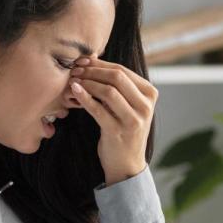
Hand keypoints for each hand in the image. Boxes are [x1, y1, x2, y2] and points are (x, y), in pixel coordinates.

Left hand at [69, 57, 157, 184]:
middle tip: (75, 70)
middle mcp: (145, 106)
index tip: (82, 61)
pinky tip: (74, 91)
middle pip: (117, 77)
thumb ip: (117, 85)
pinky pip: (98, 109)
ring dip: (87, 83)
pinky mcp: (118, 131)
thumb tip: (93, 58)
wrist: (127, 164)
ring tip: (73, 81)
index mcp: (150, 94)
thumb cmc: (124, 130)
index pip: (123, 70)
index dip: (100, 64)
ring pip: (108, 91)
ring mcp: (133, 120)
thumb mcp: (128, 106)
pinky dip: (84, 98)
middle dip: (93, 71)